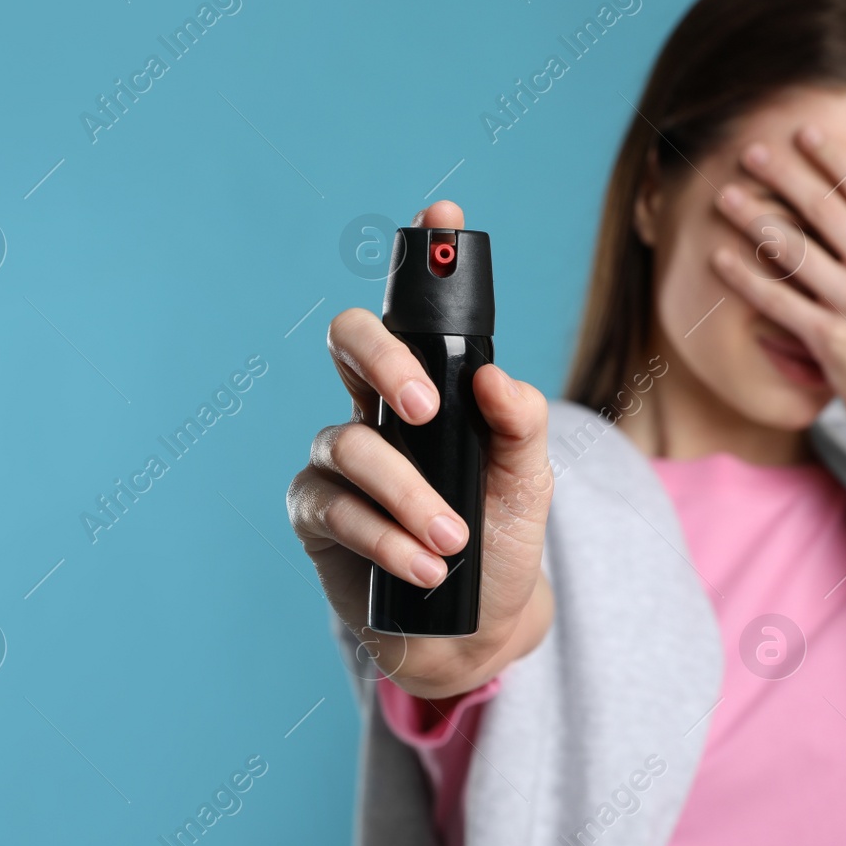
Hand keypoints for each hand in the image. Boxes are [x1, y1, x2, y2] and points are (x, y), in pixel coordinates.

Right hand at [287, 201, 554, 698]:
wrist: (473, 630)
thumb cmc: (501, 543)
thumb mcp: (530, 482)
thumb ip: (519, 424)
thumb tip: (492, 376)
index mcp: (429, 389)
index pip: (418, 313)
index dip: (425, 259)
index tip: (443, 215)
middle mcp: (376, 409)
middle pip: (349, 340)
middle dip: (383, 360)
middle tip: (428, 409)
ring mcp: (340, 459)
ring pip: (352, 443)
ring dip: (408, 495)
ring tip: (454, 542)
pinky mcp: (316, 513)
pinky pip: (337, 506)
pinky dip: (385, 536)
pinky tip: (424, 566)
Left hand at [709, 123, 845, 437]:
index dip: (833, 158)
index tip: (803, 132)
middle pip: (826, 211)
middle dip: (785, 176)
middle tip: (751, 150)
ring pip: (796, 251)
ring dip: (756, 220)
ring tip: (726, 196)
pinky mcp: (829, 338)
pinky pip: (779, 300)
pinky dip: (747, 278)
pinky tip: (719, 257)